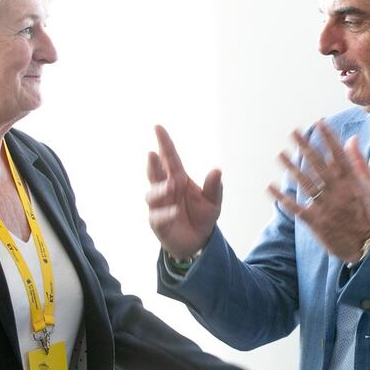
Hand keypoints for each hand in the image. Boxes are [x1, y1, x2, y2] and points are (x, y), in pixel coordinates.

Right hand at [146, 125, 220, 260]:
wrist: (198, 242)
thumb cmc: (203, 216)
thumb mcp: (213, 202)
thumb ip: (214, 187)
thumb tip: (217, 169)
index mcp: (179, 179)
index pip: (170, 158)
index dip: (164, 143)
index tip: (158, 127)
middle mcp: (166, 189)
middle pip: (155, 173)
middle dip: (153, 163)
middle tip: (153, 154)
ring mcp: (159, 206)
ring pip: (152, 195)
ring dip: (160, 190)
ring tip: (171, 187)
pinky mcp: (157, 223)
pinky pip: (157, 216)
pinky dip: (165, 213)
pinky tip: (174, 211)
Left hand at [268, 121, 369, 262]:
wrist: (367, 245)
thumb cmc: (369, 211)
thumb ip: (360, 162)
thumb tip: (353, 138)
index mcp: (353, 182)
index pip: (339, 155)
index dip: (328, 138)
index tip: (319, 123)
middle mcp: (338, 192)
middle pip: (319, 165)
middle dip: (305, 147)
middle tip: (292, 132)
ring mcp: (326, 207)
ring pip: (306, 184)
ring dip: (291, 168)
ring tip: (279, 154)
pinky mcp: (316, 222)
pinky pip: (296, 208)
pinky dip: (282, 198)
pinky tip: (270, 187)